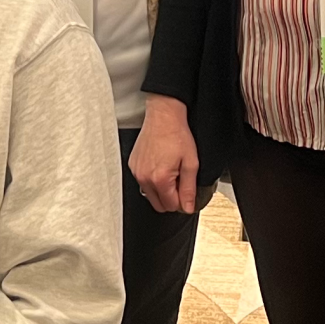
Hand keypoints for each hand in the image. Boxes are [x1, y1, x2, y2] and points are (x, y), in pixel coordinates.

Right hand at [130, 95, 199, 213]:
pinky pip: (142, 182)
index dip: (182, 201)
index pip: (171, 206)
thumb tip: (188, 207)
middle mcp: (144, 178)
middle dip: (171, 198)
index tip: (187, 191)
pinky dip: (152, 179)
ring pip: (150, 195)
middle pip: (159, 205)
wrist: (163, 116)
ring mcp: (136, 172)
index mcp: (160, 179)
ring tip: (170, 171)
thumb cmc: (176, 134)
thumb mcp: (191, 163)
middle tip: (179, 181)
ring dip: (161, 189)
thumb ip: (189, 189)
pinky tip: (160, 165)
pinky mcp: (133, 165)